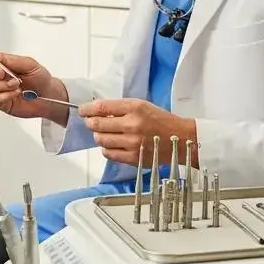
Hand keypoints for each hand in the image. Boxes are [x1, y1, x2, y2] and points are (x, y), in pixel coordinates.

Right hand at [0, 50, 69, 124]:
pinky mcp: (3, 103)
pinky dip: (6, 95)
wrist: (49, 95)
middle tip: (2, 73)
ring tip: (16, 84)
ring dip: (2, 85)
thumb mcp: (28, 64)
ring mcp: (0, 91)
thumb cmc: (40, 79)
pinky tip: (16, 93)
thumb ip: (11, 60)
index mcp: (3, 65)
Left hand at [79, 98, 196, 165]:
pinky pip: (108, 153)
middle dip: (91, 123)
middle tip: (91, 122)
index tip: (83, 110)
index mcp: (135, 108)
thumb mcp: (142, 105)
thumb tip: (97, 111)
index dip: (88, 109)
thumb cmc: (161, 120)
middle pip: (98, 124)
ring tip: (105, 133)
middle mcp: (133, 125)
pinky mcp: (133, 157)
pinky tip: (113, 143)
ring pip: (101, 140)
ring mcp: (132, 143)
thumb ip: (120, 108)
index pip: (102, 107)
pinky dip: (106, 148)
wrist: (180, 139)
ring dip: (99, 136)